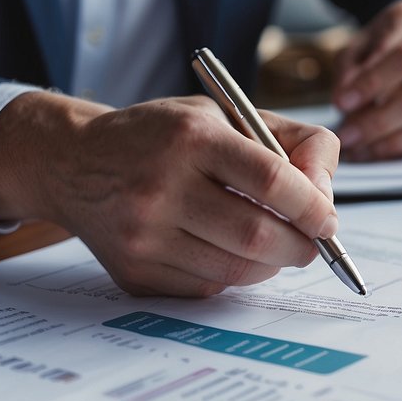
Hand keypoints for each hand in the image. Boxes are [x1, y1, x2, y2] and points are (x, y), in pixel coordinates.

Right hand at [0, 92, 339, 296]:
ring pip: (237, 270)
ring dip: (271, 264)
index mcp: (191, 137)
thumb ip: (290, 141)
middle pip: (258, 236)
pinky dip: (232, 274)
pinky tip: (224, 250)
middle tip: (312, 241)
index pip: (271, 179)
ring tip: (272, 244)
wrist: (72, 163)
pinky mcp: (134, 272)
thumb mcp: (224, 113)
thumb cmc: (163, 136)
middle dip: (301, 246)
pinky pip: (207, 287)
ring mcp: (143, 235)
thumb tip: (326, 198)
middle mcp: (162, 185)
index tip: (328, 218)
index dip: (312, 206)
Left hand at [332, 0, 401, 160]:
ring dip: (400, 139)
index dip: (372, 83)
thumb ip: (351, 66)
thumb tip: (343, 100)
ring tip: (363, 150)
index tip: (342, 104)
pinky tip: (381, 153)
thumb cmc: (388, 44)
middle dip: (385, 118)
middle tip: (349, 135)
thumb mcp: (364, 43)